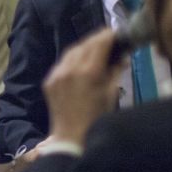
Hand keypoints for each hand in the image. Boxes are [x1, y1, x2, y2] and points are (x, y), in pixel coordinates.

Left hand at [43, 28, 121, 144]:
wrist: (71, 137)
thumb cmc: (97, 118)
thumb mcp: (111, 94)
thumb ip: (115, 71)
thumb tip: (122, 56)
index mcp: (88, 72)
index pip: (99, 44)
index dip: (109, 36)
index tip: (117, 33)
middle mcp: (70, 69)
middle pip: (84, 44)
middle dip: (97, 39)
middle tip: (109, 38)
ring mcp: (56, 74)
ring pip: (71, 51)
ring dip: (85, 46)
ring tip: (97, 47)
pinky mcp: (49, 80)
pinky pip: (62, 63)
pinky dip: (73, 58)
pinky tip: (81, 61)